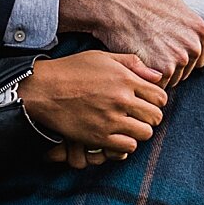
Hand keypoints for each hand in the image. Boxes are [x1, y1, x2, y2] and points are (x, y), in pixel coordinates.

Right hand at [21, 52, 167, 168]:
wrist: (44, 89)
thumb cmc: (72, 71)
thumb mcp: (102, 58)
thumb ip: (132, 64)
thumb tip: (158, 76)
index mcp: (125, 78)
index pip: (160, 97)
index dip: (156, 101)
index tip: (145, 102)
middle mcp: (121, 99)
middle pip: (155, 117)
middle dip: (149, 117)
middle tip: (137, 116)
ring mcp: (110, 119)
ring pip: (145, 133)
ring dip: (138, 131)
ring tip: (127, 126)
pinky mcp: (99, 136)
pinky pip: (128, 146)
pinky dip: (125, 143)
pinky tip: (116, 135)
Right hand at [57, 0, 203, 85]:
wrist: (112, 5)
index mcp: (199, 28)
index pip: (198, 57)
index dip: (180, 56)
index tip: (162, 50)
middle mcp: (193, 45)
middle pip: (185, 71)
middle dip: (169, 67)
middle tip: (149, 55)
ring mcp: (178, 59)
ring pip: (171, 80)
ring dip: (158, 76)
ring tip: (142, 60)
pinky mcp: (161, 70)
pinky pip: (158, 84)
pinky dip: (147, 80)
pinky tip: (137, 66)